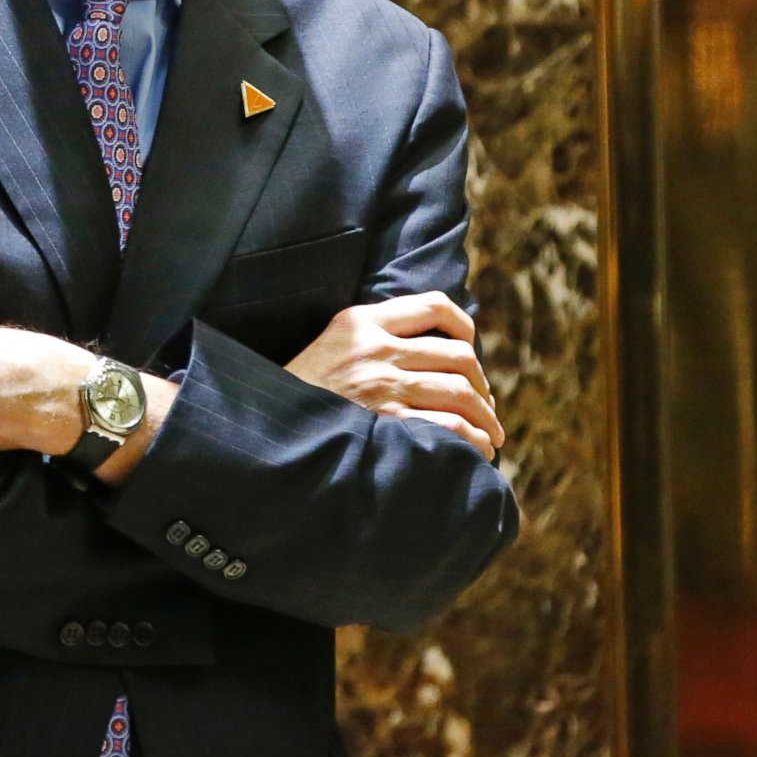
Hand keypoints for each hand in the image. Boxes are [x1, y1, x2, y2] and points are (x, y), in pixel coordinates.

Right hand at [286, 292, 503, 457]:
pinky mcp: (383, 424)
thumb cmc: (300, 395)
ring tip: (492, 436)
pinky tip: (475, 451)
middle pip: (457, 354)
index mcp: (361, 321)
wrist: (264, 431)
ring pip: (459, 391)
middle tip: (487, 407)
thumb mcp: (331, 347)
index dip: (466, 329)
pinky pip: (448, 426)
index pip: (434, 305)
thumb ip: (373, 338)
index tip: (471, 354)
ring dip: (485, 417)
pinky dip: (471, 439)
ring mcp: (379, 386)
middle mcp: (374, 348)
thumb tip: (437, 350)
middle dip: (482, 385)